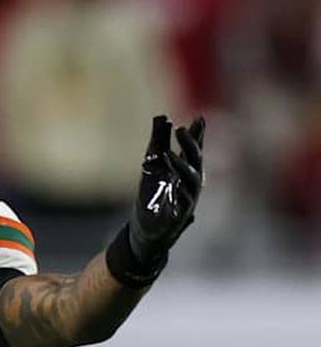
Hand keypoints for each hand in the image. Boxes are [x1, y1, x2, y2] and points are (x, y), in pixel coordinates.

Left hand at [129, 115, 204, 263]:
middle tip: (180, 129)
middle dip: (190, 144)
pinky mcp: (180, 215)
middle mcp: (190, 183)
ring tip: (168, 154)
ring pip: (192, 180)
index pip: (193, 150)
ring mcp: (188, 198)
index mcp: (184, 171)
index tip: (199, 118)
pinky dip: (180, 191)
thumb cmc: (152, 196)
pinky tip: (174, 183)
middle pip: (195, 160)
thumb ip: (157, 144)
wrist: (147, 229)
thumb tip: (161, 117)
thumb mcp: (152, 167)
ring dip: (182, 165)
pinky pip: (184, 201)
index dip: (197, 135)